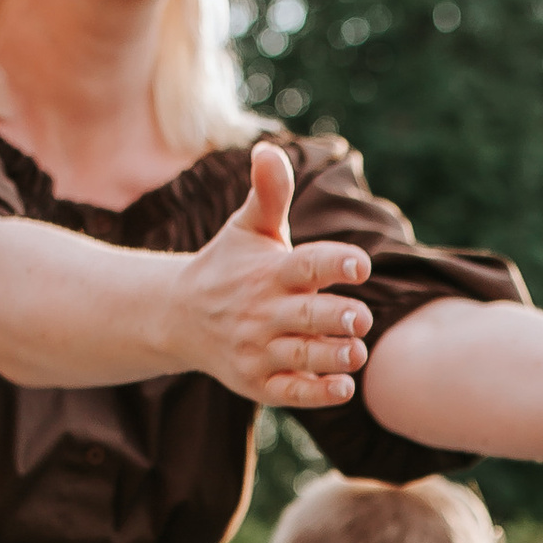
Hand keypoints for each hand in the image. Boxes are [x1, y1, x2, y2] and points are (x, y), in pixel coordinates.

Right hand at [180, 143, 372, 409]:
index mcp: (268, 272)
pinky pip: (291, 391)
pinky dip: (316, 392)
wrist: (180, 317)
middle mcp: (262, 312)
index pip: (304, 264)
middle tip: (362, 317)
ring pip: (301, 355)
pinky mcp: (258, 382)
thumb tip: (268, 150)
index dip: (334, 263)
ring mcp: (258, 349)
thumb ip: (269, 193)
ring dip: (332, 355)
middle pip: (306, 315)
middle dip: (336, 317)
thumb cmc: (229, 266)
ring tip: (357, 351)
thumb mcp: (249, 228)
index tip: (361, 265)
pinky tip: (344, 387)